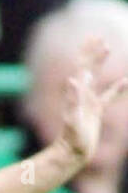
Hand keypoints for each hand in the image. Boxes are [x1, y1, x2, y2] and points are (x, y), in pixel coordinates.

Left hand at [57, 38, 127, 167]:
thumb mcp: (73, 119)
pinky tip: (126, 81)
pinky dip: (117, 89)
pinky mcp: (95, 113)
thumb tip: (72, 79)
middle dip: (92, 52)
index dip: (87, 53)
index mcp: (77, 94)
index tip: (94, 37)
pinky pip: (108, 97)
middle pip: (87, 68)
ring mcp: (89, 103)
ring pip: (97, 78)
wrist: (71, 155)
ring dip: (100, 63)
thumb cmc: (71, 140)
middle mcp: (82, 96)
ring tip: (108, 48)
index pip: (82, 68)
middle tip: (99, 37)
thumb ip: (72, 100)